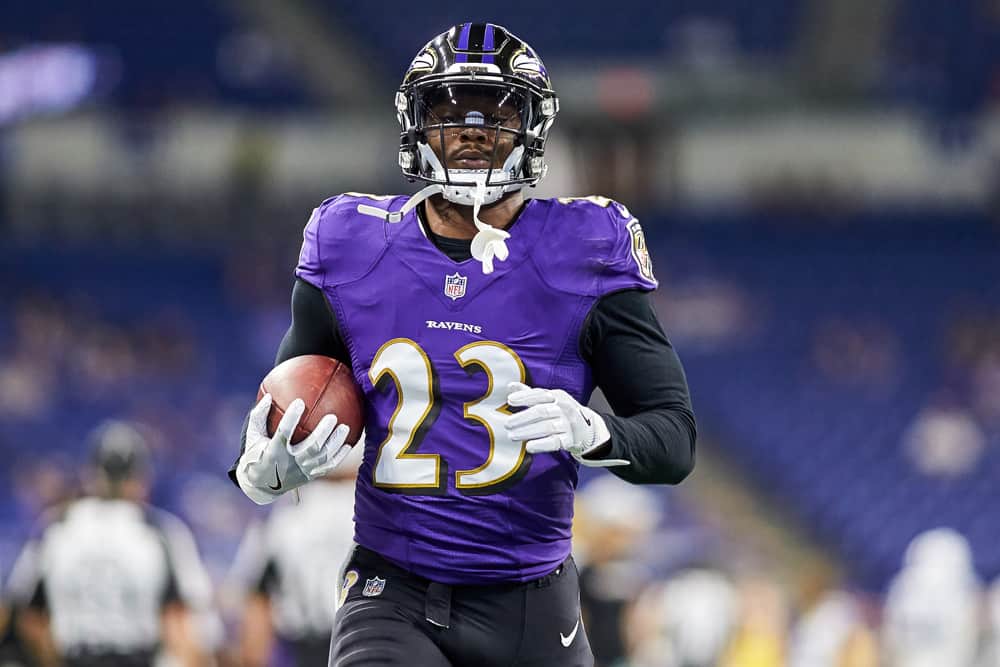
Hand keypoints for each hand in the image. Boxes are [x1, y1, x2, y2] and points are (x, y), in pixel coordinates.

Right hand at [236, 393, 353, 503]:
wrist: (261, 485)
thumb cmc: (256, 453)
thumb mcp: (252, 436)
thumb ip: (259, 416)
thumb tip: (268, 396)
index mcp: (274, 451)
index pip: (284, 433)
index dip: (291, 418)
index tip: (299, 402)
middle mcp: (290, 463)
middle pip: (311, 447)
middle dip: (323, 432)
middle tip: (333, 417)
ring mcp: (302, 471)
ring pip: (323, 457)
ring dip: (336, 442)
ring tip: (345, 428)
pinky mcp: (310, 476)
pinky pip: (328, 467)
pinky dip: (339, 456)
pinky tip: (348, 445)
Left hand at [504, 382, 627, 467]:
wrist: (586, 428)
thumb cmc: (561, 411)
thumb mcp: (548, 399)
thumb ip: (529, 394)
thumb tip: (510, 386)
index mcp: (557, 396)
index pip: (539, 395)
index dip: (524, 397)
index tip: (510, 401)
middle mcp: (563, 408)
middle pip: (541, 412)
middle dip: (522, 418)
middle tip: (507, 424)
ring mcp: (568, 424)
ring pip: (546, 427)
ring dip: (527, 432)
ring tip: (512, 435)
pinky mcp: (570, 440)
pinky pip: (554, 442)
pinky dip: (541, 445)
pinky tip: (528, 447)